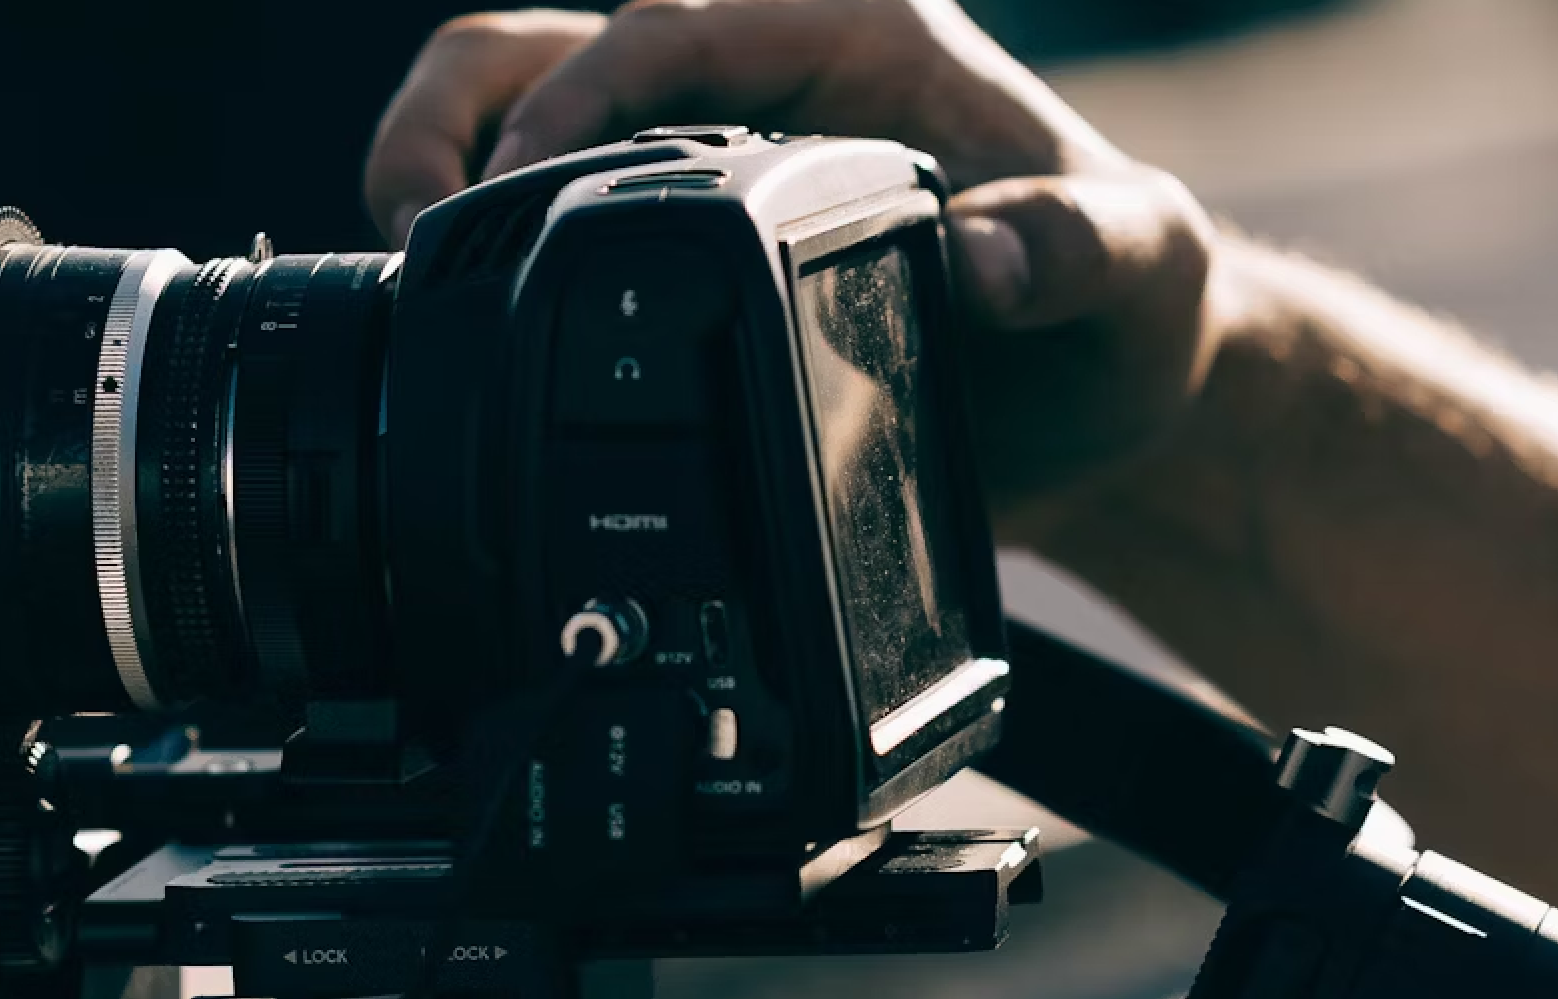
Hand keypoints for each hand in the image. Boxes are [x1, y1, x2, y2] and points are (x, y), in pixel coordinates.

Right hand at [364, 0, 1220, 511]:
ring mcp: (712, 157)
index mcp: (858, 39)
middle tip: (426, 233)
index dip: (576, 95)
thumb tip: (990, 260)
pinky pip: (547, 211)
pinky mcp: (682, 235)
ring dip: (443, 167)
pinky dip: (484, 242)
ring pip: (521, 110)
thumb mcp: (1140, 272)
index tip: (520, 186)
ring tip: (418, 274)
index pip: (675, 23)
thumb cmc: (1130, 314)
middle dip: (460, 121)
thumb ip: (1080, 250)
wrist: (1108, 401)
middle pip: (555, 45)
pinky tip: (468, 320)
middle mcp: (768, 79)